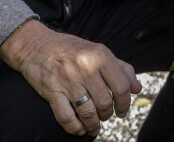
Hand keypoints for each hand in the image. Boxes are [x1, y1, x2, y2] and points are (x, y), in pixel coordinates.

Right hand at [0, 20, 141, 136]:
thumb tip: (137, 88)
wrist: (36, 45)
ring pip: (87, 112)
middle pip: (105, 102)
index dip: (125, 103)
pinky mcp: (51, 91)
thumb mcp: (99, 51)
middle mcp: (85, 67)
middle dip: (107, 114)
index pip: (121, 86)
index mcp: (100, 55)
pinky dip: (75, 128)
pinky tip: (80, 129)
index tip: (122, 111)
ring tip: (94, 126)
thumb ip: (121, 68)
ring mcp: (67, 80)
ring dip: (93, 124)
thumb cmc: (71, 49)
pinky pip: (66, 117)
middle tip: (105, 115)